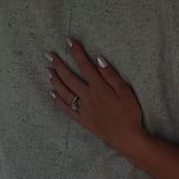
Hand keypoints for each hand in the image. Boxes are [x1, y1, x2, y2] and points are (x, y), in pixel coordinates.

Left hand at [48, 39, 147, 156]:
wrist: (127, 138)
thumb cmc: (130, 113)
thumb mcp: (126, 91)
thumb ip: (111, 75)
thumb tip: (98, 59)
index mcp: (99, 87)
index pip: (85, 65)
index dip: (77, 52)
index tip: (69, 41)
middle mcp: (88, 97)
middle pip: (70, 78)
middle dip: (59, 65)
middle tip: (49, 55)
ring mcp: (84, 109)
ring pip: (65, 92)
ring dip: (56, 80)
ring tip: (48, 70)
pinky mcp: (83, 120)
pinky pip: (67, 109)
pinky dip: (58, 101)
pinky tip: (52, 94)